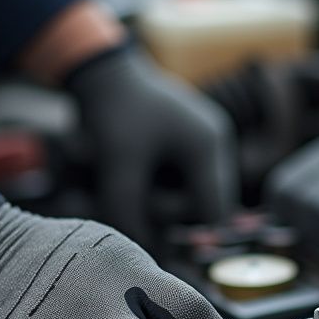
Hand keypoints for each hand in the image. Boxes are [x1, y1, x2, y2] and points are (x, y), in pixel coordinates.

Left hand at [67, 48, 237, 243]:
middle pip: (204, 205)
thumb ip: (130, 211)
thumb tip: (143, 248)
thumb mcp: (117, 166)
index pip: (214, 212)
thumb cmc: (113, 113)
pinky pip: (182, 180)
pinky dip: (159, 185)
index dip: (192, 235)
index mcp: (207, 146)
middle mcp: (215, 143)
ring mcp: (204, 141)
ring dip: (161, 197)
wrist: (103, 71)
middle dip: (168, 209)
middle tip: (134, 196)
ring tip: (128, 178)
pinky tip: (136, 173)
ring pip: (192, 194)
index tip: (163, 239)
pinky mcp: (189, 142)